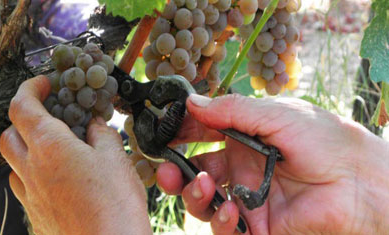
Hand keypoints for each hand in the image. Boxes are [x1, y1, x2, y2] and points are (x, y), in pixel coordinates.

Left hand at [0, 76, 150, 234]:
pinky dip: (34, 175)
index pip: (22, 106)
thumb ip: (101, 134)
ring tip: (54, 149)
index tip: (44, 84)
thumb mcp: (115, 158)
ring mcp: (30, 195)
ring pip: (13, 163)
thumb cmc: (115, 204)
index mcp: (49, 146)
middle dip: (23, 119)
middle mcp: (31, 169)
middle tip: (48, 117)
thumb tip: (94, 124)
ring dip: (26, 149)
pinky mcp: (35, 216)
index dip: (30, 88)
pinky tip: (57, 180)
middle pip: (8, 135)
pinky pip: (24, 188)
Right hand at [157, 94, 388, 233]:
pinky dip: (221, 221)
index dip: (180, 136)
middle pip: (195, 174)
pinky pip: (226, 228)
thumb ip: (231, 109)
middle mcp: (241, 168)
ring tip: (202, 185)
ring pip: (203, 202)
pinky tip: (232, 209)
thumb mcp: (275, 113)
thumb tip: (191, 102)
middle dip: (174, 174)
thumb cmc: (324, 139)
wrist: (357, 181)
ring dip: (193, 195)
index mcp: (243, 139)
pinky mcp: (257, 227)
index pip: (201, 137)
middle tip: (165, 171)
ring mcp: (247, 198)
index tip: (163, 134)